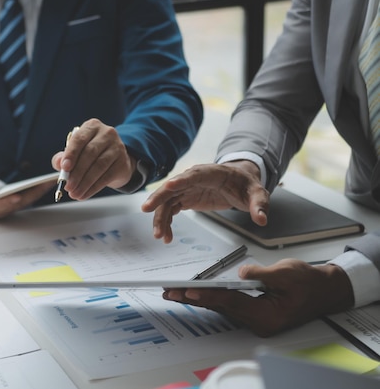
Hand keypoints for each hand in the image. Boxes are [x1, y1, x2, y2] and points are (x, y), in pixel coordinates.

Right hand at [0, 177, 53, 218]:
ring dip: (38, 191)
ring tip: (50, 180)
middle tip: (44, 184)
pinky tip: (47, 181)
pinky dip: (37, 190)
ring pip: (26, 200)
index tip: (16, 197)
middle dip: (31, 194)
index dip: (6, 201)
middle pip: (18, 202)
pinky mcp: (14, 202)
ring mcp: (8, 206)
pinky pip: (28, 197)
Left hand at [51, 118, 134, 200]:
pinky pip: (106, 177)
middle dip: (77, 172)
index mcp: (92, 127)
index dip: (71, 154)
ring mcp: (117, 147)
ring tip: (75, 193)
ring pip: (99, 166)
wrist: (116, 160)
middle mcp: (106, 133)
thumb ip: (63, 157)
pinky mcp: (123, 162)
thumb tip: (58, 164)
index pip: (79, 139)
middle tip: (68, 186)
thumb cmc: (92, 154)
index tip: (64, 168)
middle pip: (89, 153)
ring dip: (84, 183)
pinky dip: (93, 188)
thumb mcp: (76, 152)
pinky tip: (85, 194)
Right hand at [141, 161, 268, 242]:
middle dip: (158, 199)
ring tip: (160, 236)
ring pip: (167, 201)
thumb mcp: (256, 193)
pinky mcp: (184, 198)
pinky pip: (170, 210)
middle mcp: (192, 179)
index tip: (167, 187)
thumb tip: (262, 219)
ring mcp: (186, 189)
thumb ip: (259, 205)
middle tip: (146, 210)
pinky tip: (166, 236)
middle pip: (171, 188)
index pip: (192, 175)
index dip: (179, 181)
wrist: (238, 181)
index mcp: (210, 173)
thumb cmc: (245, 183)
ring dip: (160, 218)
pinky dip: (166, 222)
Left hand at [162, 259, 353, 336]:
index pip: (231, 303)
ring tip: (175, 292)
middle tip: (170, 292)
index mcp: (267, 316)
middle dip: (193, 298)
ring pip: (221, 307)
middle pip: (221, 307)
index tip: (188, 292)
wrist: (324, 290)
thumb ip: (260, 274)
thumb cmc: (309, 282)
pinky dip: (211, 298)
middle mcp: (259, 322)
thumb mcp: (286, 273)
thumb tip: (240, 273)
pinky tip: (195, 294)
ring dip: (199, 298)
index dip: (208, 295)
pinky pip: (228, 305)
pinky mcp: (253, 313)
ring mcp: (255, 320)